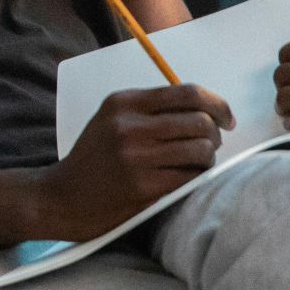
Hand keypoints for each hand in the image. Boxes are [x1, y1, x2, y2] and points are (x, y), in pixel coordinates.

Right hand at [39, 83, 236, 240]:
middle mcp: (129, 125)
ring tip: (196, 163)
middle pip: (200, 121)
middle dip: (215, 134)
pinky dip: (197, 178)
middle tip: (210, 145)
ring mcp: (136, 156)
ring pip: (201, 150)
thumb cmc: (95, 158)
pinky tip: (185, 179)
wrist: (63, 196)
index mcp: (123, 102)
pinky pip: (191, 177)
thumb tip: (207, 109)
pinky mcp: (143, 186)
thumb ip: (151, 109)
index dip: (217, 104)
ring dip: (208, 158)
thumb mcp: (112, 119)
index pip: (187, 93)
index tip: (226, 118)